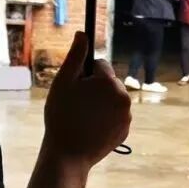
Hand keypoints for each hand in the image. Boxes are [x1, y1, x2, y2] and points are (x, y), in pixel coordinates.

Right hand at [44, 32, 131, 167]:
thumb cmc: (61, 116)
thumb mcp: (63, 82)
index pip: (100, 65)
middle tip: (77, 104)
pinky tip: (91, 128)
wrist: (68, 154)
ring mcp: (127, 115)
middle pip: (108, 83)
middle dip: (95, 89)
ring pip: (112, 99)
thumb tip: (83, 33)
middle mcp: (124, 96)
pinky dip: (106, 119)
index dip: (85, 75)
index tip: (75, 88)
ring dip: (101, 103)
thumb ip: (75, 56)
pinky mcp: (126, 130)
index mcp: (110, 82)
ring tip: (83, 118)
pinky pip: (116, 116)